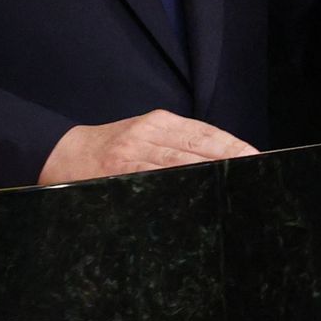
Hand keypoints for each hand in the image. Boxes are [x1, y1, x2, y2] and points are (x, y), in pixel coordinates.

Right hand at [38, 109, 258, 184]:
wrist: (61, 153)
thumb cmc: (110, 148)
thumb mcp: (144, 136)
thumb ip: (178, 145)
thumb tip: (222, 163)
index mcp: (161, 122)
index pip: (207, 134)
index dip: (235, 147)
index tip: (259, 160)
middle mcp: (150, 133)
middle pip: (200, 148)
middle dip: (230, 163)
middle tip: (257, 178)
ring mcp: (133, 153)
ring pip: (180, 165)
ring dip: (210, 178)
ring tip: (235, 191)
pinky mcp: (119, 171)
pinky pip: (153, 180)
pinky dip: (176, 187)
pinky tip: (196, 198)